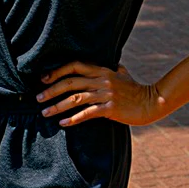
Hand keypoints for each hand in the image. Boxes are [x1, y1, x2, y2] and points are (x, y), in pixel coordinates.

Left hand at [38, 61, 162, 126]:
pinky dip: (73, 119)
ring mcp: (106, 94)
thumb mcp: (123, 73)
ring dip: (57, 106)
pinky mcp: (110, 108)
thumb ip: (114, 68)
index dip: (57, 71)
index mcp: (102, 70)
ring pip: (75, 99)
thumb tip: (113, 64)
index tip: (43, 79)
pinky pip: (87, 113)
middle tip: (37, 98)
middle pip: (70, 83)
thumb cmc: (136, 89)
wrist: (151, 102)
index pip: (75, 66)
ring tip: (45, 113)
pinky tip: (63, 123)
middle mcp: (102, 80)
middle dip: (51, 90)